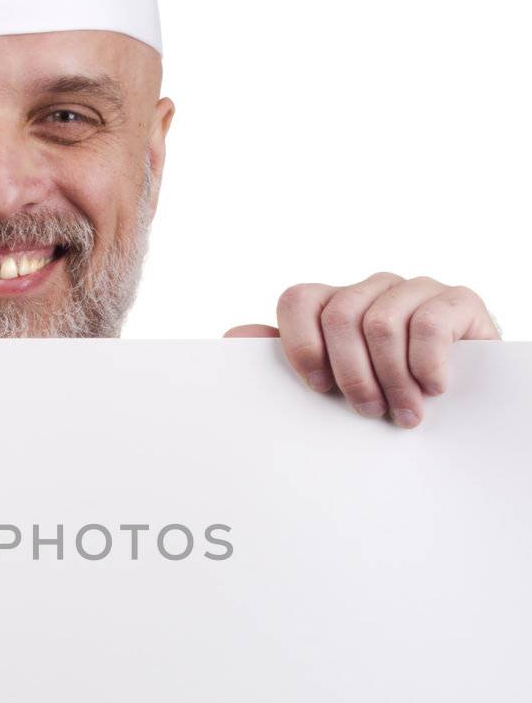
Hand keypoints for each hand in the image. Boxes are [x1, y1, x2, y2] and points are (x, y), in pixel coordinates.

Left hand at [223, 273, 500, 426]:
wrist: (467, 399)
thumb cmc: (389, 391)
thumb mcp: (337, 381)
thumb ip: (290, 359)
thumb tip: (234, 335)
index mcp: (336, 303)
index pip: (298, 299)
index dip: (301, 345)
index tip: (319, 389)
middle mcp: (373, 288)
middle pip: (341, 316)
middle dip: (352, 376)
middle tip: (369, 412)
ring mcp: (415, 289)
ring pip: (382, 323)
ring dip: (392, 381)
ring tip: (405, 414)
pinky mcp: (457, 300)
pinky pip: (429, 322)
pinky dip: (426, 365)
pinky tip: (434, 388)